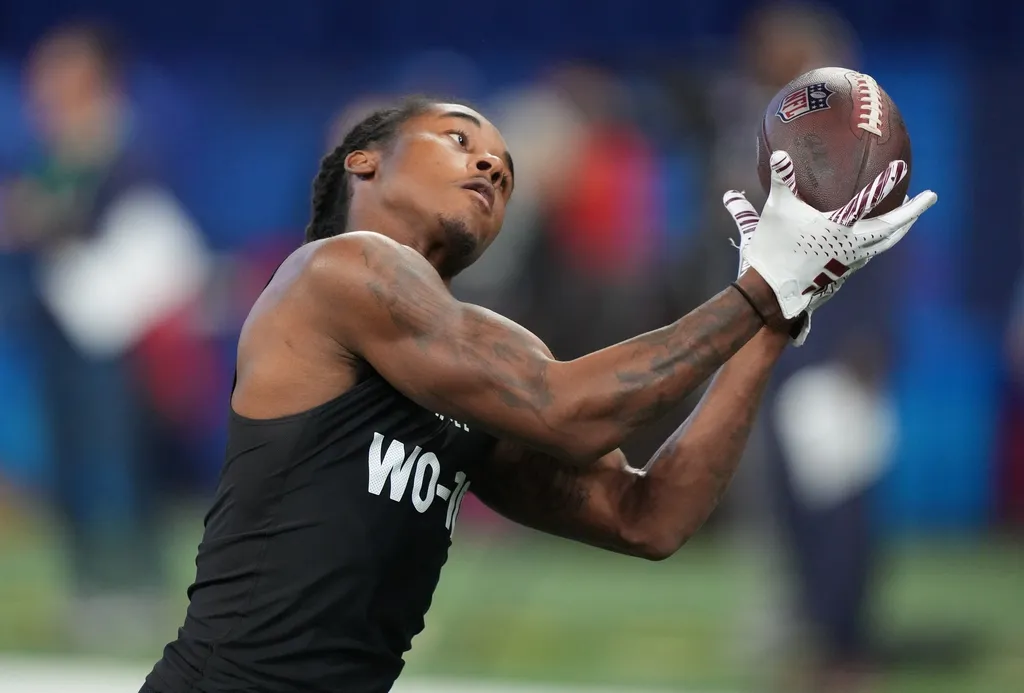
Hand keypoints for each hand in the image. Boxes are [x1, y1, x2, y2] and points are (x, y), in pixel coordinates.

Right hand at [724, 151, 936, 343]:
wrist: (772, 289)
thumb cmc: (774, 247)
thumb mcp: (777, 210)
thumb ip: (781, 180)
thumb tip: (780, 153)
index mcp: (837, 227)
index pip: (867, 202)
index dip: (885, 184)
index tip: (901, 168)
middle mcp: (850, 244)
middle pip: (890, 227)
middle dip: (913, 211)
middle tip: (931, 197)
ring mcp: (850, 260)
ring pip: (885, 243)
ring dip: (902, 228)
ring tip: (913, 218)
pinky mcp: (844, 270)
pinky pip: (872, 252)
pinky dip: (884, 241)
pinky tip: (882, 239)